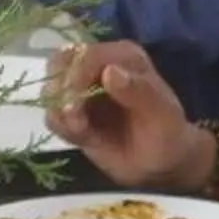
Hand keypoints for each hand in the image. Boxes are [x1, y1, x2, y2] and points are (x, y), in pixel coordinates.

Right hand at [47, 41, 210, 189]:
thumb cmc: (166, 133)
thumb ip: (139, 91)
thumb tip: (110, 71)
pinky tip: (81, 137)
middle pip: (59, 64)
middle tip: (77, 119)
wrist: (161, 163)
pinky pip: (52, 114)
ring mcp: (83, 88)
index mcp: (123, 57)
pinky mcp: (73, 111)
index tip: (78, 106)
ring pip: (51, 89)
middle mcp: (100, 65)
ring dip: (60, 112)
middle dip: (61, 93)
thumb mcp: (162, 114)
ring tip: (82, 131)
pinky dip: (61, 126)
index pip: (86, 55)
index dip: (76, 77)